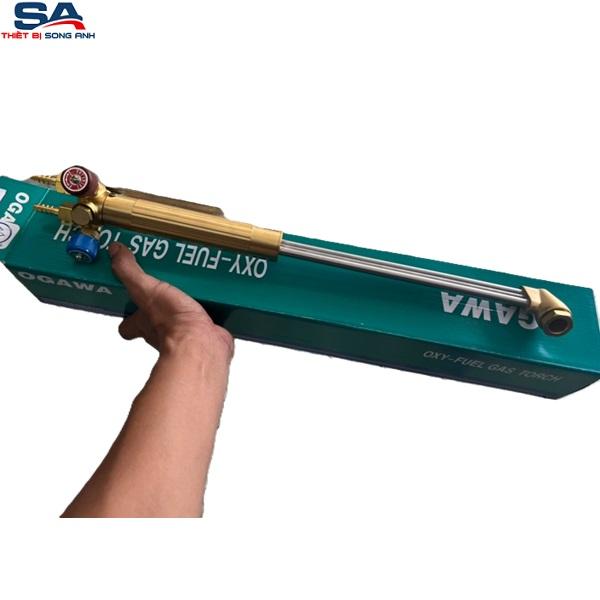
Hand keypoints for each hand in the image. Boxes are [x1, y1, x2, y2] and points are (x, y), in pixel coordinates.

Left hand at [108, 242, 233, 360]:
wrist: (201, 343)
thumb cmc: (172, 324)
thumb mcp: (146, 290)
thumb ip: (130, 272)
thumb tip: (115, 252)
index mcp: (144, 323)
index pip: (128, 323)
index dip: (127, 313)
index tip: (131, 298)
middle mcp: (162, 331)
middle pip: (157, 320)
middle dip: (163, 305)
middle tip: (170, 284)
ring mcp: (185, 333)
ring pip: (183, 320)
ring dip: (189, 306)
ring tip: (198, 283)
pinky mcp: (206, 333)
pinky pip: (208, 322)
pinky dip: (213, 311)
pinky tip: (218, 297)